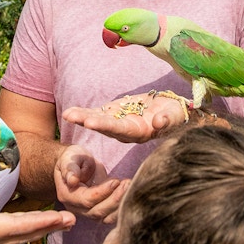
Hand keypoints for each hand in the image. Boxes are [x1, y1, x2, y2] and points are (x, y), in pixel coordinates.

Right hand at [0, 179, 74, 243]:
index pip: (10, 227)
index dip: (36, 222)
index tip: (58, 216)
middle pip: (18, 235)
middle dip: (46, 228)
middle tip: (72, 219)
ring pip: (16, 237)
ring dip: (41, 229)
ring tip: (64, 221)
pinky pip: (9, 235)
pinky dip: (28, 229)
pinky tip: (40, 224)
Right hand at [55, 144, 128, 224]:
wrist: (77, 164)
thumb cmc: (72, 159)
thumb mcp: (69, 158)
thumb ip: (70, 168)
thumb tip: (72, 180)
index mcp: (68, 195)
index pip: (86, 200)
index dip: (102, 192)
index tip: (116, 181)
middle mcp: (77, 208)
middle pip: (98, 212)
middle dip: (115, 199)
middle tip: (127, 184)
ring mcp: (89, 211)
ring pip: (106, 217)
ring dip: (120, 204)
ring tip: (130, 186)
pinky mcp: (100, 209)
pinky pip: (112, 215)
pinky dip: (122, 206)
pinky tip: (130, 192)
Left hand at [63, 91, 187, 143]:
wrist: (172, 111)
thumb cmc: (176, 115)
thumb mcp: (175, 117)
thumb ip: (167, 120)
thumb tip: (158, 122)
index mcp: (140, 132)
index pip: (120, 129)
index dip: (105, 125)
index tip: (90, 122)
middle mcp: (126, 131)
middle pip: (105, 126)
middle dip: (88, 121)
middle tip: (71, 117)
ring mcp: (119, 123)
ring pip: (99, 120)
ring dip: (83, 117)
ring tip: (66, 114)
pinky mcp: (116, 114)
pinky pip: (99, 113)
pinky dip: (85, 112)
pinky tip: (70, 111)